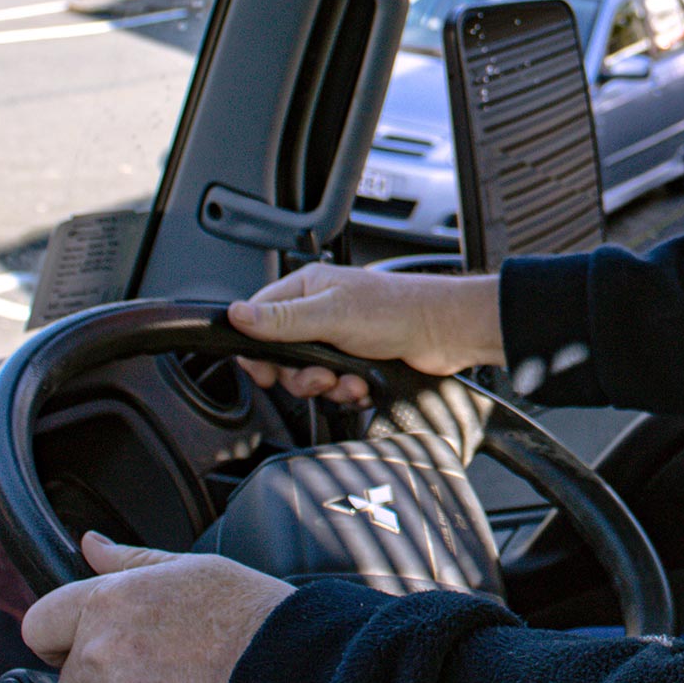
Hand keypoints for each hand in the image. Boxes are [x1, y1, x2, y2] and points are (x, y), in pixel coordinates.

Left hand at [21, 534, 292, 682]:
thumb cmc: (252, 618)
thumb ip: (132, 561)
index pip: (40, 624)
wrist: (292, 674)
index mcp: (110, 603)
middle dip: (103, 679)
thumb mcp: (195, 569)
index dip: (60, 636)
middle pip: (72, 680)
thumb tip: (90, 545)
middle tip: (159, 668)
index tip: (82, 644)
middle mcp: (102, 654)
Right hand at [227, 263, 503, 404]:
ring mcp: (338, 337)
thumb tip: (237, 315)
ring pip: (309, 375)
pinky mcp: (356, 360)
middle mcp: (320, 311)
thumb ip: (282, 319)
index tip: (267, 370)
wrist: (446, 333)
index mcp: (307, 289)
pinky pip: (334, 387)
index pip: (259, 317)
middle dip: (301, 375)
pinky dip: (347, 392)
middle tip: (321, 376)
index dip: (257, 349)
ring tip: (349, 381)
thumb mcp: (332, 315)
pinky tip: (362, 386)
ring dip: (327, 387)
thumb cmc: (398, 310)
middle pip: (282, 355)